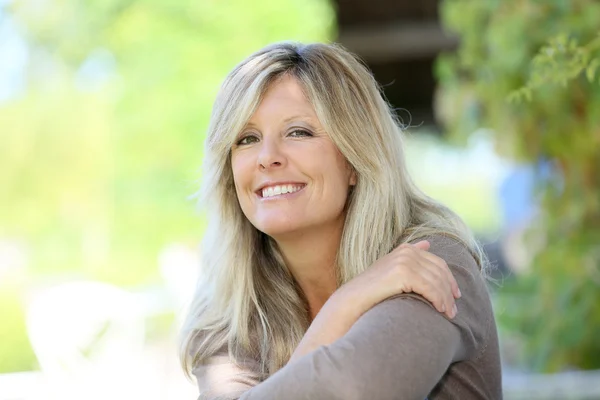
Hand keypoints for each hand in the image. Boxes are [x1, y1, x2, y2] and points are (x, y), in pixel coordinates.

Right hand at [337, 240, 460, 318]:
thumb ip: (410, 256)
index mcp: (406, 249)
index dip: (449, 279)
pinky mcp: (403, 273)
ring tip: (449, 314)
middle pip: (439, 271)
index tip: (455, 295)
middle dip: (449, 291)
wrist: (354, 299)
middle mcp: (407, 252)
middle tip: (454, 310)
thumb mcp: (392, 268)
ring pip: (436, 281)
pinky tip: (440, 310)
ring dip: (446, 299)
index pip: (438, 262)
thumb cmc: (373, 290)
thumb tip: (427, 244)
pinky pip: (430, 288)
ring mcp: (405, 261)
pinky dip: (438, 299)